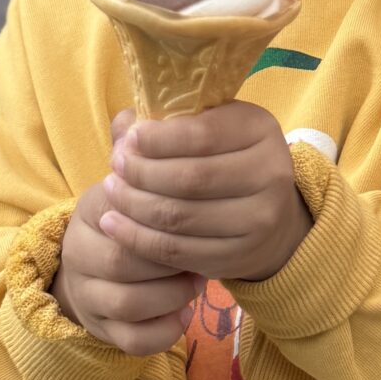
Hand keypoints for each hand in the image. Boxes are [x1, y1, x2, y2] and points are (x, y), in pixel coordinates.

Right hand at [51, 110, 202, 355]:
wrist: (98, 263)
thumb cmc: (133, 210)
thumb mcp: (136, 174)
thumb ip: (139, 144)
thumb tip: (137, 114)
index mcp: (91, 207)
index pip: (122, 210)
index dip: (165, 214)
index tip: (199, 210)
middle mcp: (80, 251)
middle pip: (122, 260)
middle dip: (170, 259)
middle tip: (203, 253)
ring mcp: (88, 293)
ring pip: (128, 303)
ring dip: (170, 295)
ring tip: (196, 281)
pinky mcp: (102, 329)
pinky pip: (132, 339)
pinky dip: (162, 331)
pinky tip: (183, 316)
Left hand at [98, 100, 312, 288]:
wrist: (269, 215)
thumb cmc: (225, 159)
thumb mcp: (209, 127)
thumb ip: (167, 122)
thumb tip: (124, 127)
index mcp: (260, 130)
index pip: (202, 134)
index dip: (158, 139)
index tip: (129, 139)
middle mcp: (270, 174)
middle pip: (190, 178)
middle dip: (141, 173)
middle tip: (115, 167)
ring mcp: (258, 220)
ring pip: (179, 216)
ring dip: (133, 205)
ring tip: (110, 191)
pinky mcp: (238, 256)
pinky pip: (176, 251)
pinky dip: (138, 238)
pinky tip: (114, 224)